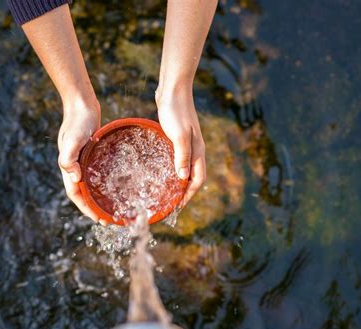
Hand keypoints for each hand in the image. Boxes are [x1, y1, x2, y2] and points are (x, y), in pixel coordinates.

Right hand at [58, 95, 100, 221]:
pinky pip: (97, 174)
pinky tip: (115, 186)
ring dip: (99, 198)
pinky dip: (104, 183)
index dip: (86, 208)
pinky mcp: (92, 155)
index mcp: (69, 168)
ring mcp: (84, 162)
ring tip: (112, 208)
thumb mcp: (72, 140)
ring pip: (91, 185)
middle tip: (109, 220)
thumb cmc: (77, 122)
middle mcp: (76, 167)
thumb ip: (68, 158)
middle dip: (94, 209)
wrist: (82, 106)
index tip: (99, 219)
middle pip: (84, 194)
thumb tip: (74, 178)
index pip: (76, 195)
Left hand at [156, 88, 205, 206]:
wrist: (173, 89)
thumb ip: (182, 156)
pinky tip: (162, 170)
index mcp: (197, 151)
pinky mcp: (178, 137)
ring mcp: (187, 143)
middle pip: (194, 177)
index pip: (198, 179)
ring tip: (167, 192)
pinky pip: (178, 159)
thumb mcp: (179, 135)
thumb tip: (183, 178)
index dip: (189, 195)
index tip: (178, 207)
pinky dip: (173, 169)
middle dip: (185, 192)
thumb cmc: (176, 111)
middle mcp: (195, 150)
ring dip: (179, 181)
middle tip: (171, 204)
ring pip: (186, 168)